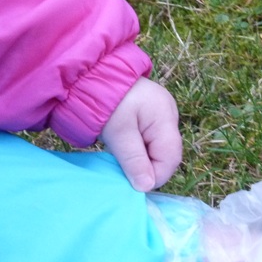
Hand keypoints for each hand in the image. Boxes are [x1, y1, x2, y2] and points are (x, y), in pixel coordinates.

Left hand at [99, 77, 181, 191]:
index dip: (155, 176)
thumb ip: (134, 160)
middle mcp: (170, 115)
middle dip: (148, 167)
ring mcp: (162, 114)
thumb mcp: (118, 133)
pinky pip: (151, 139)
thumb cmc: (106, 101)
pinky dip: (139, 147)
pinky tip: (125, 144)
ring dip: (142, 158)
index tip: (133, 183)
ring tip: (122, 153)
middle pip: (167, 154)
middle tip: (124, 167)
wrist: (91, 73)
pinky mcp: (152, 115)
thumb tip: (146, 187)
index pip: (170, 158)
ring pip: (159, 149)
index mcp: (165, 117)